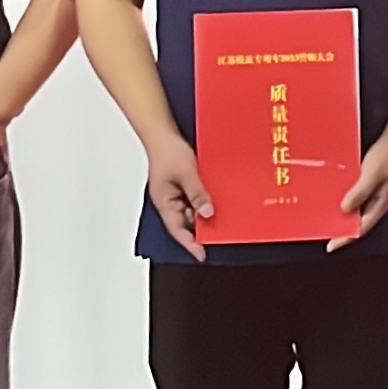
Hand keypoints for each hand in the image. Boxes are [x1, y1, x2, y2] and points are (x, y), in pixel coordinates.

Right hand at [143, 131, 214, 259]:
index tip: (202, 254)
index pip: (177, 230)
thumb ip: (196, 193)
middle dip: (201, 229)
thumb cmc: (168, 151)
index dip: (190, 244)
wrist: (164, 133)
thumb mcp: (186, 173)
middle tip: (221, 233)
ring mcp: (177, 195)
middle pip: (186, 223)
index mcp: (164, 202)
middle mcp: (170, 202)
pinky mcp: (184, 187)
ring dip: (205, 214)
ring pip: (192, 212)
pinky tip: (217, 200)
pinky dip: (205, 202)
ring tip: (222, 216)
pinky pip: (196, 200)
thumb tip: (207, 212)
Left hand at [330, 135, 387, 251]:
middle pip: (358, 223)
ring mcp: (374, 195)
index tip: (331, 246)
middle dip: (343, 230)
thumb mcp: (371, 175)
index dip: (346, 238)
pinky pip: (355, 199)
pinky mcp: (369, 186)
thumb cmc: (387, 157)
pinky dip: (345, 202)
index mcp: (381, 205)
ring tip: (327, 219)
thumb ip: (359, 193)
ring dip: (342, 215)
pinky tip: (335, 199)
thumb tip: (345, 208)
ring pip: (356, 211)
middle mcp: (377, 203)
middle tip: (325, 234)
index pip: (361, 229)